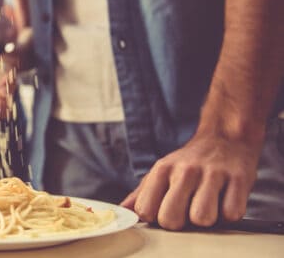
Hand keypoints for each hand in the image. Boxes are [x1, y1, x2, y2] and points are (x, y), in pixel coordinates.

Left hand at [121, 131, 262, 229]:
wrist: (225, 137)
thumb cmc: (189, 162)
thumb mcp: (162, 170)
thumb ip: (141, 192)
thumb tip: (122, 209)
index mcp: (162, 170)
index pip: (145, 210)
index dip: (155, 217)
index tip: (164, 210)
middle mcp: (185, 170)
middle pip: (170, 219)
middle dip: (179, 223)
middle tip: (187, 211)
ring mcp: (212, 173)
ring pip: (202, 218)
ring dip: (206, 219)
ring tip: (208, 205)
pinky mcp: (239, 178)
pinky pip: (231, 214)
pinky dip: (229, 213)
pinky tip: (226, 199)